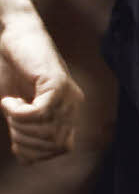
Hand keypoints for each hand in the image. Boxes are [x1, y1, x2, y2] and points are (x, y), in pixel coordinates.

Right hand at [0, 15, 78, 161]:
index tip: (16, 137)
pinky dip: (18, 113)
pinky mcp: (57, 83)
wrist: (15, 36)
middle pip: (54, 145)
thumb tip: (28, 158)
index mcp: (68, 112)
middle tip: (11, 119)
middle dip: (25, 140)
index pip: (61, 150)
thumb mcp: (19, 109)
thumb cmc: (13, 70)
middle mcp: (73, 105)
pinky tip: (10, 100)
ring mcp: (68, 94)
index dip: (35, 152)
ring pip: (47, 131)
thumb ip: (28, 130)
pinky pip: (40, 113)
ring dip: (19, 126)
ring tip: (10, 107)